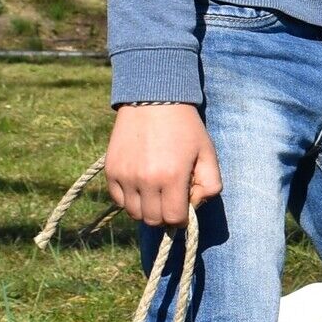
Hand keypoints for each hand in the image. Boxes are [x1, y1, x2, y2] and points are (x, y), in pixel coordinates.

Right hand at [106, 103, 222, 225]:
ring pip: (135, 214)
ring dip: (147, 209)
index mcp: (172, 177)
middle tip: (170, 200)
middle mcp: (145, 180)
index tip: (183, 208)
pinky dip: (130, 199)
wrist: (153, 99)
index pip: (174, 219)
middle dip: (165, 216)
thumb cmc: (185, 128)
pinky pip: (118, 200)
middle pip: (153, 221)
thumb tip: (194, 205)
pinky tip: (140, 185)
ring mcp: (125, 176)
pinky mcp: (111, 170)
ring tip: (155, 192)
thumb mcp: (208, 154)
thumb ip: (210, 186)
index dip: (182, 218)